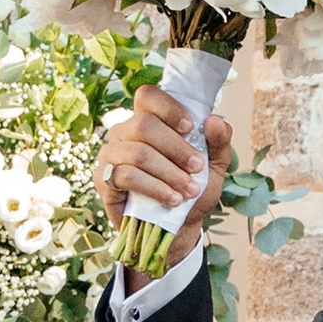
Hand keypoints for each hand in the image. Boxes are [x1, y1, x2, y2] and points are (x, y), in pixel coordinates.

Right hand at [95, 84, 231, 242]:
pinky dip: (155, 188)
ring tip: (189, 190)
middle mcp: (124, 132)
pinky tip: (172, 199)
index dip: (168, 107)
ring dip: (169, 172)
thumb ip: (218, 141)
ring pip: (138, 153)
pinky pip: (126, 176)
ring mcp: (111, 154)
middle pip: (144, 124)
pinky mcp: (103, 179)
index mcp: (148, 120)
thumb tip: (214, 121)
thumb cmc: (192, 188)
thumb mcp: (214, 165)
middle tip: (197, 167)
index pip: (147, 95)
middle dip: (176, 148)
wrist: (179, 226)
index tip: (190, 128)